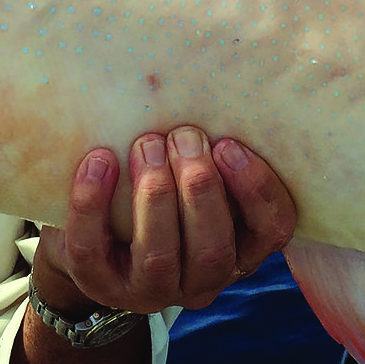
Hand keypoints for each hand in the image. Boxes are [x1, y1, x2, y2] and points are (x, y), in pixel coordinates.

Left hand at [36, 125, 296, 316]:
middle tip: (184, 135)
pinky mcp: (99, 283)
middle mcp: (202, 281)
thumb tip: (217, 73)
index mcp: (241, 250)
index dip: (256, 189)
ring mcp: (150, 290)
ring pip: (159, 256)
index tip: (228, 143)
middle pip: (213, 248)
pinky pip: (92, 248)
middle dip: (199, 188)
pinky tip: (98, 160)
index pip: (272, 230)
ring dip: (154, 195)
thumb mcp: (196, 177)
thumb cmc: (163, 189)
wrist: (97, 236)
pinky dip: (93, 202)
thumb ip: (215, 147)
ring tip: (146, 144)